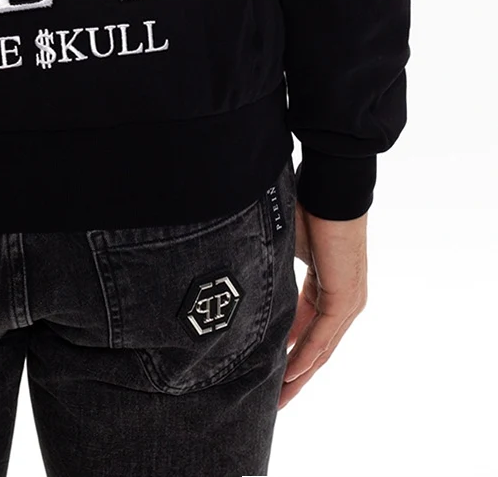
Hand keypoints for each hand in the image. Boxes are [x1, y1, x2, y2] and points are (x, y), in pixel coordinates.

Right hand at [278, 197, 367, 409]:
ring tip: (280, 399)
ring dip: (300, 375)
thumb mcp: (284, 246)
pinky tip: (291, 374)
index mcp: (326, 287)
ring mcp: (347, 300)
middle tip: (274, 401)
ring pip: (321, 348)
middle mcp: (341, 299)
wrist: (329, 186)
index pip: (307, 330)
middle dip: (295, 376)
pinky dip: (307, 356)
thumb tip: (241, 275)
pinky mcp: (346, 297)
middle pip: (317, 348)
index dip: (288, 352)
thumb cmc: (307, 204)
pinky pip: (324, 336)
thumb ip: (271, 268)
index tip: (269, 372)